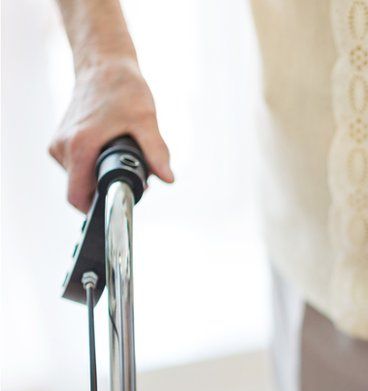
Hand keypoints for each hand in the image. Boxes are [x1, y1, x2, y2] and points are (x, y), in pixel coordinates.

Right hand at [49, 57, 173, 210]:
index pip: (77, 197)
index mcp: (79, 146)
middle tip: (138, 175)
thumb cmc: (123, 89)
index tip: (122, 201)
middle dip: (108, 188)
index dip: (98, 207)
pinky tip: (112, 150)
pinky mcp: (60, 140)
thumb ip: (156, 152)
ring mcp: (58, 144)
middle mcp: (62, 147)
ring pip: (79, 178)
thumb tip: (168, 178)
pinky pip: (76, 166)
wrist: (104, 66)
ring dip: (102, 176)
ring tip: (126, 156)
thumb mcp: (146, 121)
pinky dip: (94, 165)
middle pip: (81, 189)